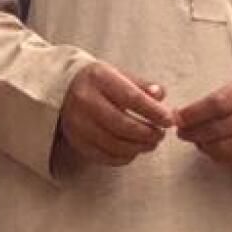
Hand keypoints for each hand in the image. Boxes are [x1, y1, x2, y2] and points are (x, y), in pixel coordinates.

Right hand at [58, 64, 173, 166]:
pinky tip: (134, 151)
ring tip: (151, 143)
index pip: (131, 98)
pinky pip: (104, 156)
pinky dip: (124, 157)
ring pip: (114, 143)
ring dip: (138, 147)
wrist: (62, 88)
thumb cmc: (98, 82)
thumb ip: (141, 85)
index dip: (153, 112)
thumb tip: (161, 96)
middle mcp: (85, 101)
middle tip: (161, 134)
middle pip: (123, 124)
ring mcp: (78, 123)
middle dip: (147, 133)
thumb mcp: (119, 74)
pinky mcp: (76, 141)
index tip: (169, 120)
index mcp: (99, 79)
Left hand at [177, 73, 231, 170]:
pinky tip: (213, 149)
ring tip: (198, 141)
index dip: (193, 114)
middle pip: (219, 129)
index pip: (217, 105)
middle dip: (195, 133)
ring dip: (205, 147)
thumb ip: (216, 100)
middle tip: (183, 132)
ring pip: (226, 149)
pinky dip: (219, 157)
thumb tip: (183, 117)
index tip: (179, 118)